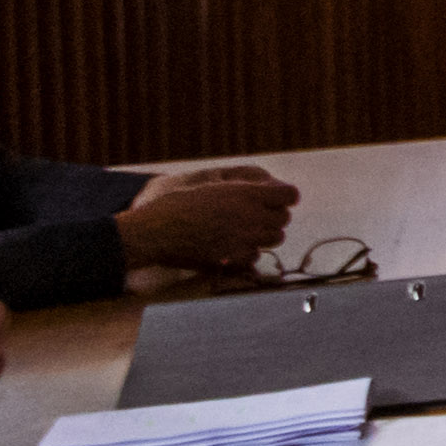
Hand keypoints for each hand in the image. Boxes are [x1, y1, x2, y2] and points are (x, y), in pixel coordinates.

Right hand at [114, 165, 299, 273]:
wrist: (155, 231)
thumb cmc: (178, 204)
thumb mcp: (213, 187)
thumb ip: (241, 189)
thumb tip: (263, 189)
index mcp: (246, 194)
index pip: (290, 195)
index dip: (284, 196)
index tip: (276, 199)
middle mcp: (251, 216)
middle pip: (284, 218)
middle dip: (274, 216)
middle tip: (257, 216)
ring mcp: (244, 239)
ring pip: (275, 238)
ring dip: (265, 234)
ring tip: (246, 231)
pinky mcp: (234, 258)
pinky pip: (256, 255)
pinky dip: (249, 252)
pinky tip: (233, 246)